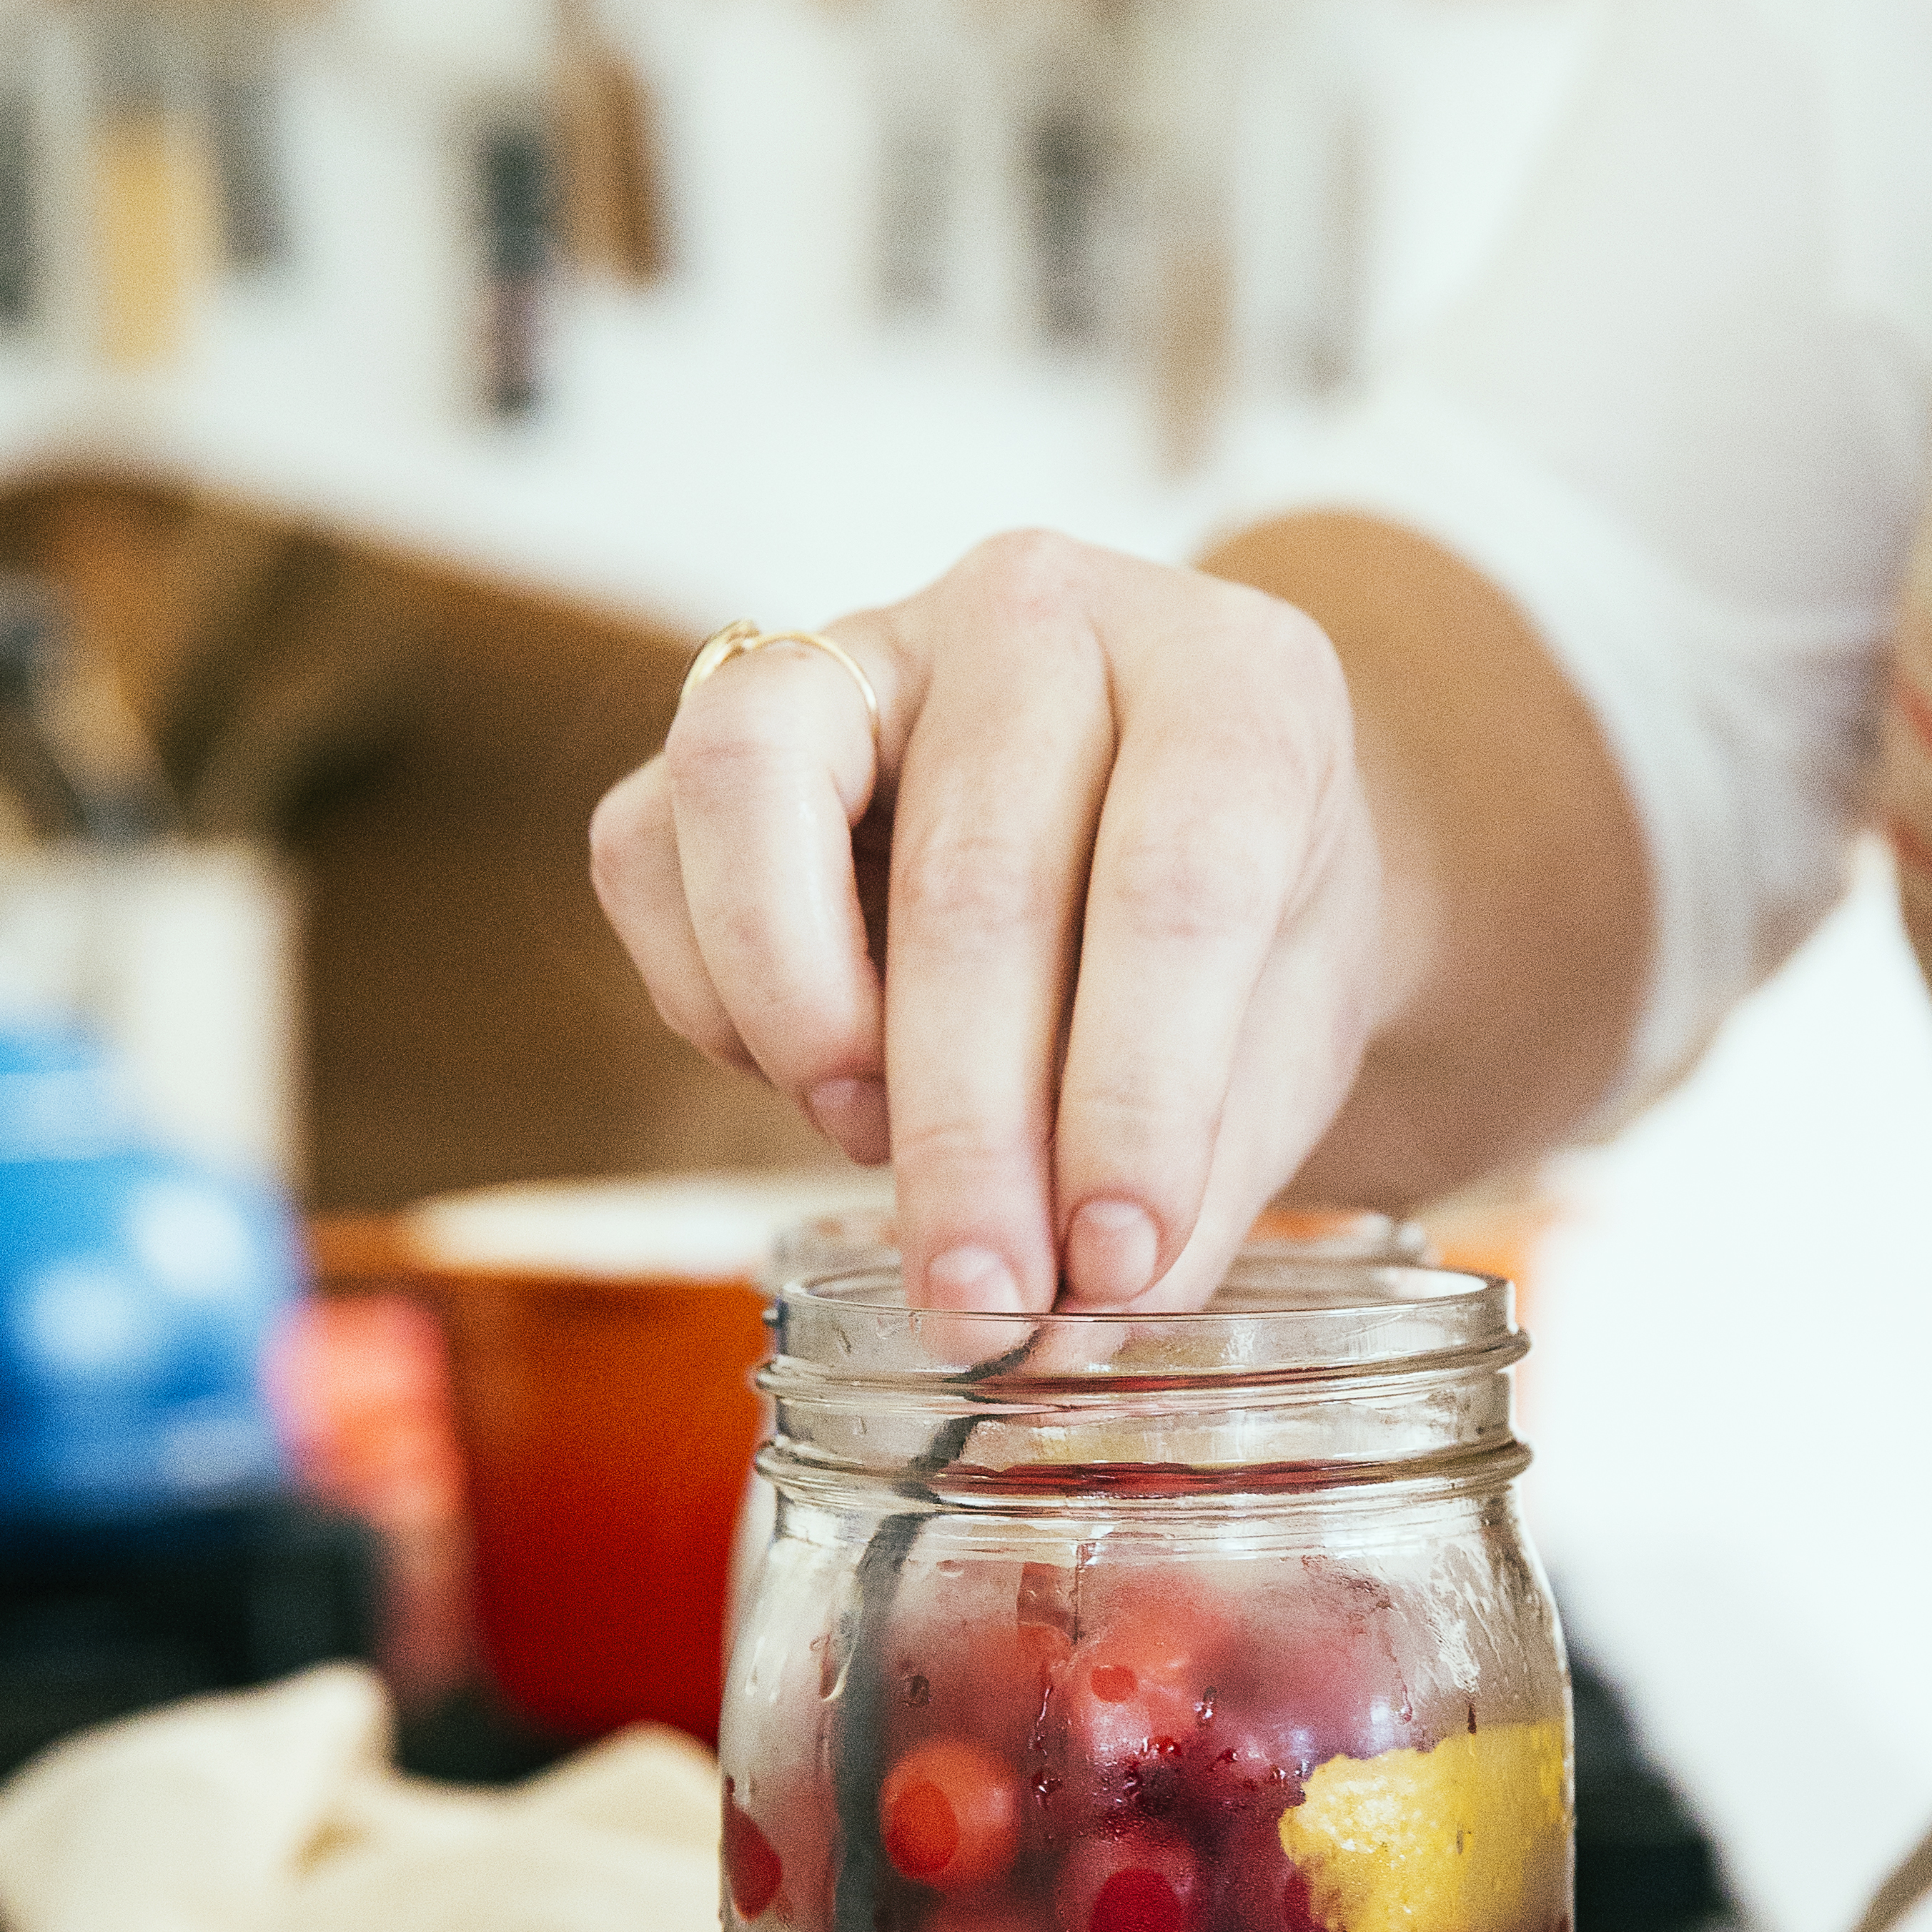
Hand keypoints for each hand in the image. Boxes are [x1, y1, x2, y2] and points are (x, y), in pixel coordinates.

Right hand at [590, 531, 1400, 1314]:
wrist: (1198, 830)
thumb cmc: (1253, 937)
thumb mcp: (1282, 1049)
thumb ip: (1197, 1177)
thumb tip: (1078, 1318)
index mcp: (1234, 678)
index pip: (1177, 884)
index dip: (1137, 1099)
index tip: (1111, 1267)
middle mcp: (1046, 614)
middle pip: (972, 874)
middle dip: (964, 1129)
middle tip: (975, 1295)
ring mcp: (875, 639)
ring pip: (754, 784)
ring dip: (799, 1016)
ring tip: (869, 1146)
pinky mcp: (741, 706)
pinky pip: (650, 840)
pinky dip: (706, 992)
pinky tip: (814, 1073)